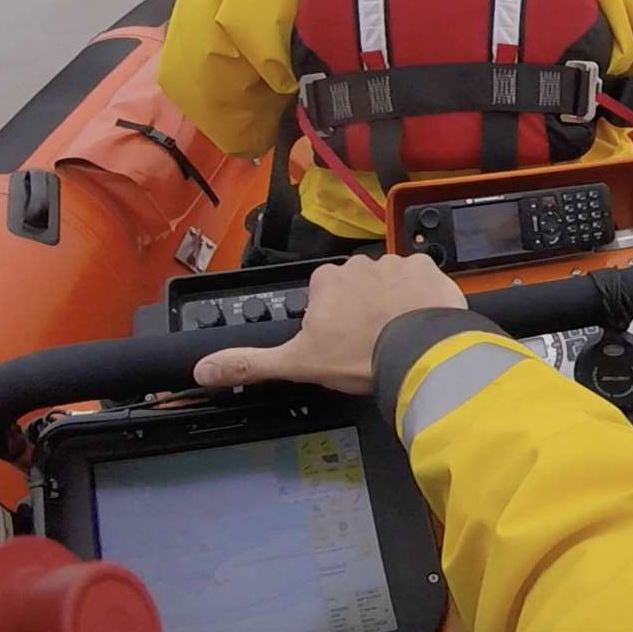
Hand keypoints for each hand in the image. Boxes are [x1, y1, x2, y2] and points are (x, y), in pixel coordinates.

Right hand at [193, 253, 465, 393]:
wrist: (419, 353)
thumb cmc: (356, 356)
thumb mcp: (297, 363)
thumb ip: (248, 363)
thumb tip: (201, 368)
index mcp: (327, 280)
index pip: (322, 293)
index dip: (330, 319)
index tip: (339, 341)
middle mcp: (361, 263)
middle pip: (357, 286)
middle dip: (361, 308)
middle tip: (369, 340)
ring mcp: (398, 264)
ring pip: (390, 283)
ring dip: (393, 302)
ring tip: (398, 334)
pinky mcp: (431, 270)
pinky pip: (423, 280)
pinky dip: (423, 298)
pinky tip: (423, 321)